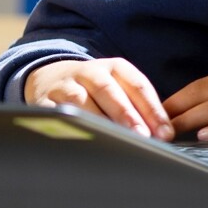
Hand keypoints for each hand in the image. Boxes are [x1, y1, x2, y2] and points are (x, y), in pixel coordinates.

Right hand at [25, 57, 173, 138]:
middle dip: (127, 115)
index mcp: (115, 68)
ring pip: (80, 102)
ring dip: (98, 121)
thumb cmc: (97, 90)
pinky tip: (82, 139)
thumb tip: (163, 135)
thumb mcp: (120, 89)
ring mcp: (65, 86)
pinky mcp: (43, 102)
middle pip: (109, 91)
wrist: (50, 78)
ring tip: (114, 139)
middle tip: (143, 136)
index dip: (153, 110)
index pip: (138, 86)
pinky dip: (67, 126)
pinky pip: (55, 114)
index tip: (165, 132)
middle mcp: (90, 72)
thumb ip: (141, 108)